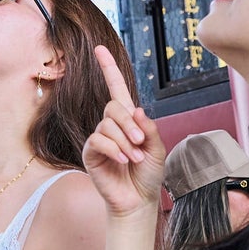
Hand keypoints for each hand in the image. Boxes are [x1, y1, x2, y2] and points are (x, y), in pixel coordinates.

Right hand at [82, 45, 166, 217]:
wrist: (139, 200)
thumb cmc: (148, 175)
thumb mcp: (158, 149)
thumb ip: (149, 128)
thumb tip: (137, 110)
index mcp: (128, 120)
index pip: (116, 89)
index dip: (108, 68)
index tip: (99, 49)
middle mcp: (111, 125)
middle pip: (114, 107)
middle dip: (129, 124)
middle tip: (141, 143)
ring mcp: (100, 138)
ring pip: (107, 125)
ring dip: (125, 143)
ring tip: (134, 159)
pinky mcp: (91, 153)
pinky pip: (98, 140)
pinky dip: (113, 149)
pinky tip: (121, 160)